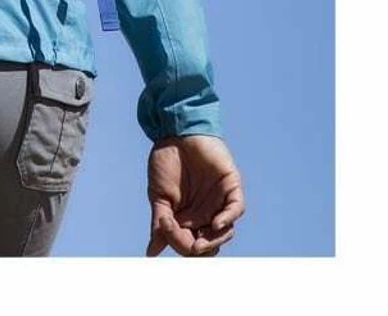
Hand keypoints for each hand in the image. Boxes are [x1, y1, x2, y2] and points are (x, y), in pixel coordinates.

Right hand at [146, 135, 244, 256]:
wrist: (174, 133)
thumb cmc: (166, 162)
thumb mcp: (159, 197)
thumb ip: (159, 224)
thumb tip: (151, 253)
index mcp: (188, 218)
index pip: (190, 244)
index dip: (179, 244)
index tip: (166, 231)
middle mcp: (206, 214)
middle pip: (210, 244)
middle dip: (198, 250)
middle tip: (189, 246)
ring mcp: (220, 201)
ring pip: (226, 232)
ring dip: (215, 241)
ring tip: (201, 243)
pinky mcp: (231, 187)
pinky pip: (236, 209)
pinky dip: (227, 219)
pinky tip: (215, 224)